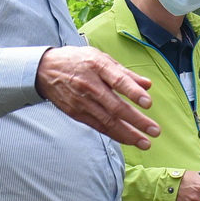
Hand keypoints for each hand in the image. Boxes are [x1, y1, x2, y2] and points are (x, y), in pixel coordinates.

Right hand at [35, 47, 158, 148]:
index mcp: (97, 67)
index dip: (133, 92)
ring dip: (128, 134)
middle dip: (136, 121)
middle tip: (154, 130)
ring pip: (107, 121)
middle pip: (115, 106)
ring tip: (145, 142)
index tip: (148, 103)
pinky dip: (114, 134)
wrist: (45, 70)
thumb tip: (147, 85)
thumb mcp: (101, 58)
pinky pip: (98, 126)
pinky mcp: (76, 113)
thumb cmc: (78, 61)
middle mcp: (90, 86)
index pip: (118, 81)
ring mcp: (82, 102)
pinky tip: (128, 139)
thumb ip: (125, 73)